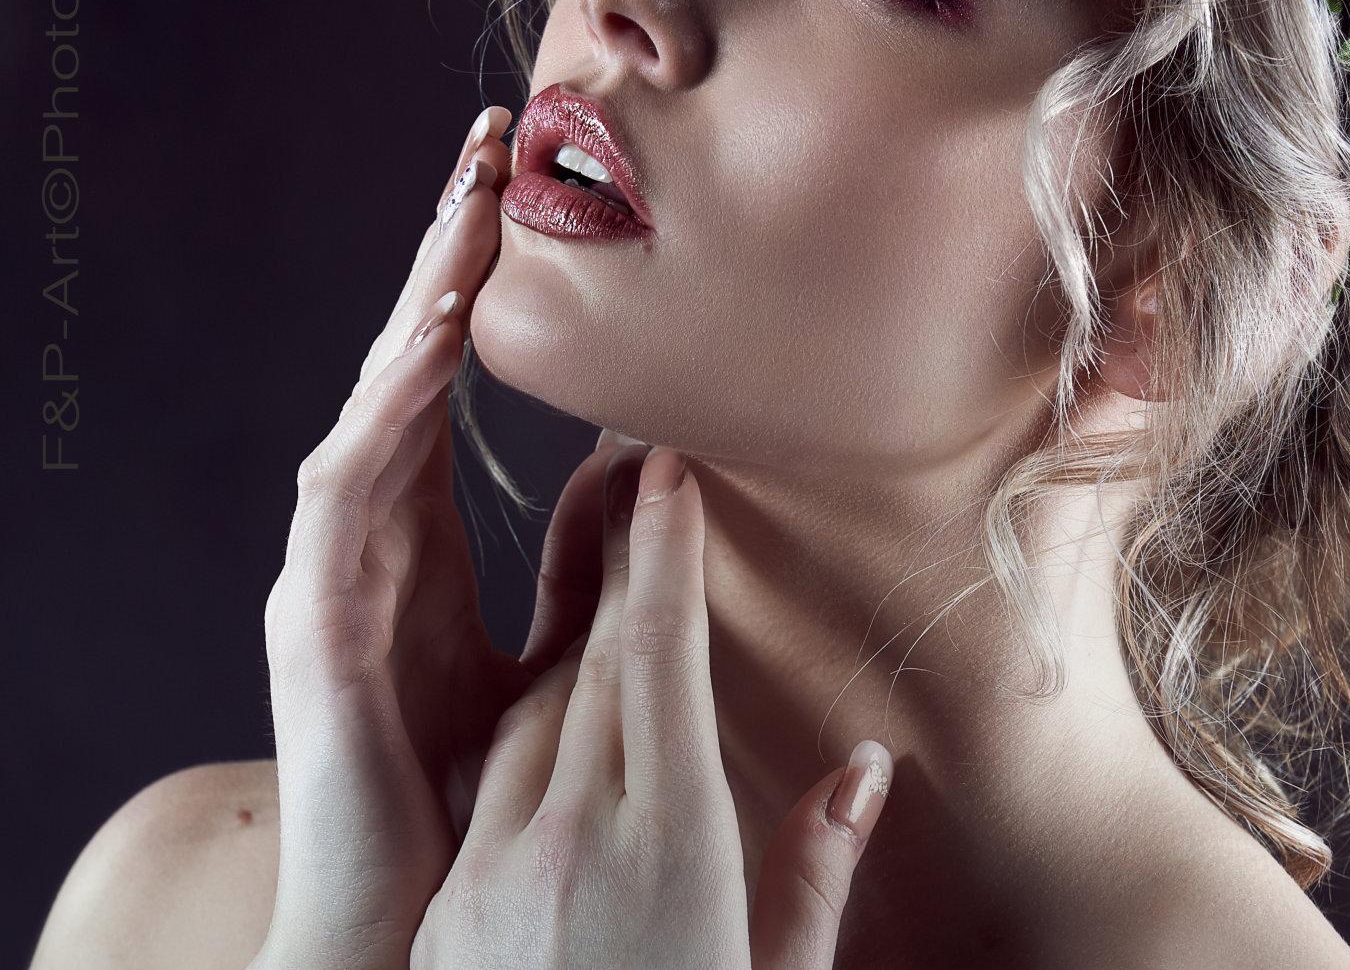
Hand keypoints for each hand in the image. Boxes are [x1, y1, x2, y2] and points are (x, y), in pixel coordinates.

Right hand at [251, 109, 639, 969]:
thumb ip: (579, 565)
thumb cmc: (472, 794)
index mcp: (418, 536)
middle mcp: (368, 536)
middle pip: (406, 364)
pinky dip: (384, 412)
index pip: (448, 380)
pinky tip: (425, 345)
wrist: (412, 917)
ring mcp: (333, 570)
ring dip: (418, 303)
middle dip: (447, 251)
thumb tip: (629, 470)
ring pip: (373, 403)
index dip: (479, 280)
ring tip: (467, 207)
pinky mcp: (315, 618)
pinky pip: (347, 492)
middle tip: (494, 140)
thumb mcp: (550, 654)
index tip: (525, 186)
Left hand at [411, 443, 894, 969]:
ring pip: (530, 719)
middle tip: (637, 482)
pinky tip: (560, 733)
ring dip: (578, 657)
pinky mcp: (446, 920)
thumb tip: (864, 764)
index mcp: (672, 846)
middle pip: (593, 667)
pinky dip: (528, 743)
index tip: (663, 467)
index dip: (661, 553)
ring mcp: (493, 881)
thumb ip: (816, 869)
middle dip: (622, 573)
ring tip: (615, 602)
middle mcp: (572, 844)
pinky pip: (487, 793)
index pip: (659, 659)